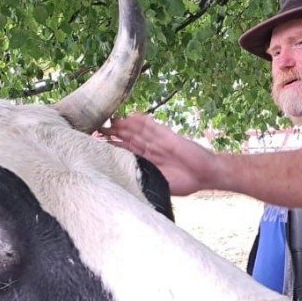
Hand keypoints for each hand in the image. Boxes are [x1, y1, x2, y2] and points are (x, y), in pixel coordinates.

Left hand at [102, 114, 219, 195]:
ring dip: (125, 125)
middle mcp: (151, 149)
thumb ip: (146, 180)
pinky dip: (143, 122)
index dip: (112, 147)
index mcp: (147, 162)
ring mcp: (159, 142)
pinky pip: (155, 127)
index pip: (125, 152)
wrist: (205, 175)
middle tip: (97, 128)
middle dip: (114, 133)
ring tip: (110, 120)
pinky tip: (132, 116)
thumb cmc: (185, 183)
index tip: (96, 143)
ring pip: (139, 131)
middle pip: (129, 138)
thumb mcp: (161, 184)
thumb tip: (125, 184)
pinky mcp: (169, 137)